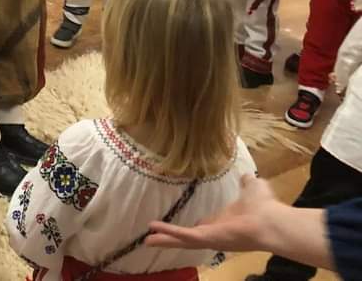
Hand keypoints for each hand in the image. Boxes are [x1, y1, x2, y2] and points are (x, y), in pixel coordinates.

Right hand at [147, 175, 277, 252]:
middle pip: (188, 237)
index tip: (186, 225)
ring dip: (164, 239)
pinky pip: (183, 235)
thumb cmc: (264, 206)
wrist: (271, 222)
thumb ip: (247, 183)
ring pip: (182, 239)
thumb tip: (246, 176)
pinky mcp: (206, 237)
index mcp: (224, 223)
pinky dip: (167, 232)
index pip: (205, 226)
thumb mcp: (252, 189)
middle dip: (171, 237)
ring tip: (147, 241)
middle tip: (155, 238)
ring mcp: (209, 237)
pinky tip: (151, 232)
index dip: (196, 226)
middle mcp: (215, 233)